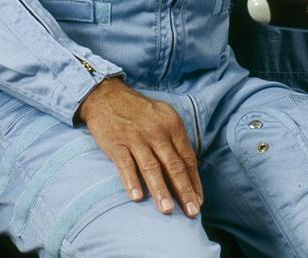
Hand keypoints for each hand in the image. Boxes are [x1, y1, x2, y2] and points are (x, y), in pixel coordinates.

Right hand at [76, 77, 201, 216]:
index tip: (199, 201)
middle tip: (192, 212)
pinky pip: (126, 166)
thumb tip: (187, 168)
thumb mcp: (163, 118)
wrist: (108, 96)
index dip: (194, 181)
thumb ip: (174, 141)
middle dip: (184, 191)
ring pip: (152, 168)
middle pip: (174, 166)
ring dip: (161, 191)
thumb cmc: (139, 111)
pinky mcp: (117, 143)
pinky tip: (137, 198)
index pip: (188, 158)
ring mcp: (137, 138)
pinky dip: (132, 182)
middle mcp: (158, 132)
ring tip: (168, 210)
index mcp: (173, 125)